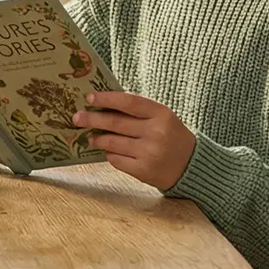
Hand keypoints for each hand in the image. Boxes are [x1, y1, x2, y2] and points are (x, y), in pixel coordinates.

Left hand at [75, 91, 196, 190]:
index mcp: (161, 114)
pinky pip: (116, 159)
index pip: (128, 102)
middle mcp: (155, 132)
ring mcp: (149, 153)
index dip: (106, 98)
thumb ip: (137, 111)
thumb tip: (102, 105)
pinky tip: (108, 150)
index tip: (89, 98)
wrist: (191, 165)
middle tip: (77, 117)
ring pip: (112, 142)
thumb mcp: (161, 117)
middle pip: (115, 122)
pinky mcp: (143, 170)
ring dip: (97, 138)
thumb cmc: (171, 135)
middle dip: (92, 119)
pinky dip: (109, 154)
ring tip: (91, 136)